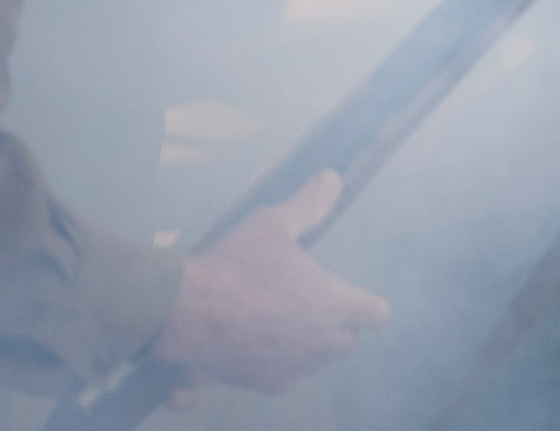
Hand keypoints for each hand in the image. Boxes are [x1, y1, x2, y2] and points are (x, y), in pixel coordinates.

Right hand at [150, 172, 388, 394]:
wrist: (182, 310)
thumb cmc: (235, 263)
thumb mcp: (274, 223)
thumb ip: (309, 204)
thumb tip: (334, 177)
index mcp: (332, 304)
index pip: (377, 316)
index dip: (367, 305)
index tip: (351, 296)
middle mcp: (318, 342)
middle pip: (347, 342)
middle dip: (336, 325)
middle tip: (308, 302)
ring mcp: (290, 367)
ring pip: (314, 361)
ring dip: (306, 345)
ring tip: (278, 319)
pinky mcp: (261, 383)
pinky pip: (283, 377)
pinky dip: (276, 364)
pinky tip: (255, 341)